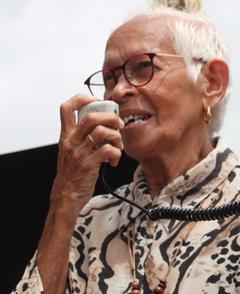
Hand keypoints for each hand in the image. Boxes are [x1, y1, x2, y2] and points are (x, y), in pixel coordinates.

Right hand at [52, 94, 123, 213]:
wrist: (66, 195)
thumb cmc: (73, 172)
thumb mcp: (72, 150)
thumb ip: (82, 136)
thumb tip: (104, 123)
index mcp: (66, 135)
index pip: (66, 108)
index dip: (81, 98)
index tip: (96, 101)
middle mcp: (70, 141)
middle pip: (91, 116)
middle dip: (111, 118)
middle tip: (119, 125)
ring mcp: (79, 152)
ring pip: (102, 132)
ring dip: (116, 137)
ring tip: (118, 146)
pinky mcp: (88, 164)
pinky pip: (108, 150)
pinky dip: (116, 153)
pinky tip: (115, 159)